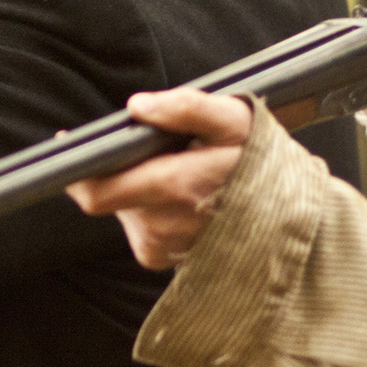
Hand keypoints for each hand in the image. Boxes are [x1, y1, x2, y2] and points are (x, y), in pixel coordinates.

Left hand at [66, 89, 253, 270]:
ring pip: (121, 210)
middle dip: (116, 170)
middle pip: (106, 196)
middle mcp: (162, 226)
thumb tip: (137, 106)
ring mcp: (162, 248)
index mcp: (173, 188)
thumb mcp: (234, 120)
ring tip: (176, 174)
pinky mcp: (164, 260)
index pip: (96, 192)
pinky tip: (178, 198)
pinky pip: (137, 227)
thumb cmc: (262, 163)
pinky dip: (148, 208)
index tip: (70, 144)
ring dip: (136, 189)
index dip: (76, 170)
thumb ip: (185, 107)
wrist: (296, 221)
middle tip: (149, 151)